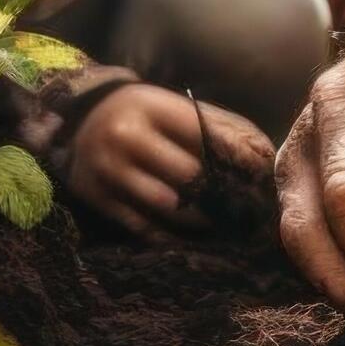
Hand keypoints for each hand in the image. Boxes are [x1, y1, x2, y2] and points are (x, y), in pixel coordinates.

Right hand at [69, 84, 274, 236]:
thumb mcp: (175, 108)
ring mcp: (108, 169)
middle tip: (244, 208)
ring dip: (199, 219)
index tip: (260, 176)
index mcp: (152, 107)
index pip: (205, 135)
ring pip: (167, 206)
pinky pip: (143, 227)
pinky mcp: (97, 198)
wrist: (80, 122)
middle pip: (188, 174)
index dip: (237, 158)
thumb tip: (263, 157)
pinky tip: (190, 238)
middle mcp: (126, 136)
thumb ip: (220, 127)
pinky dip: (171, 236)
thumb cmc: (144, 116)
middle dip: (220, 193)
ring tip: (221, 224)